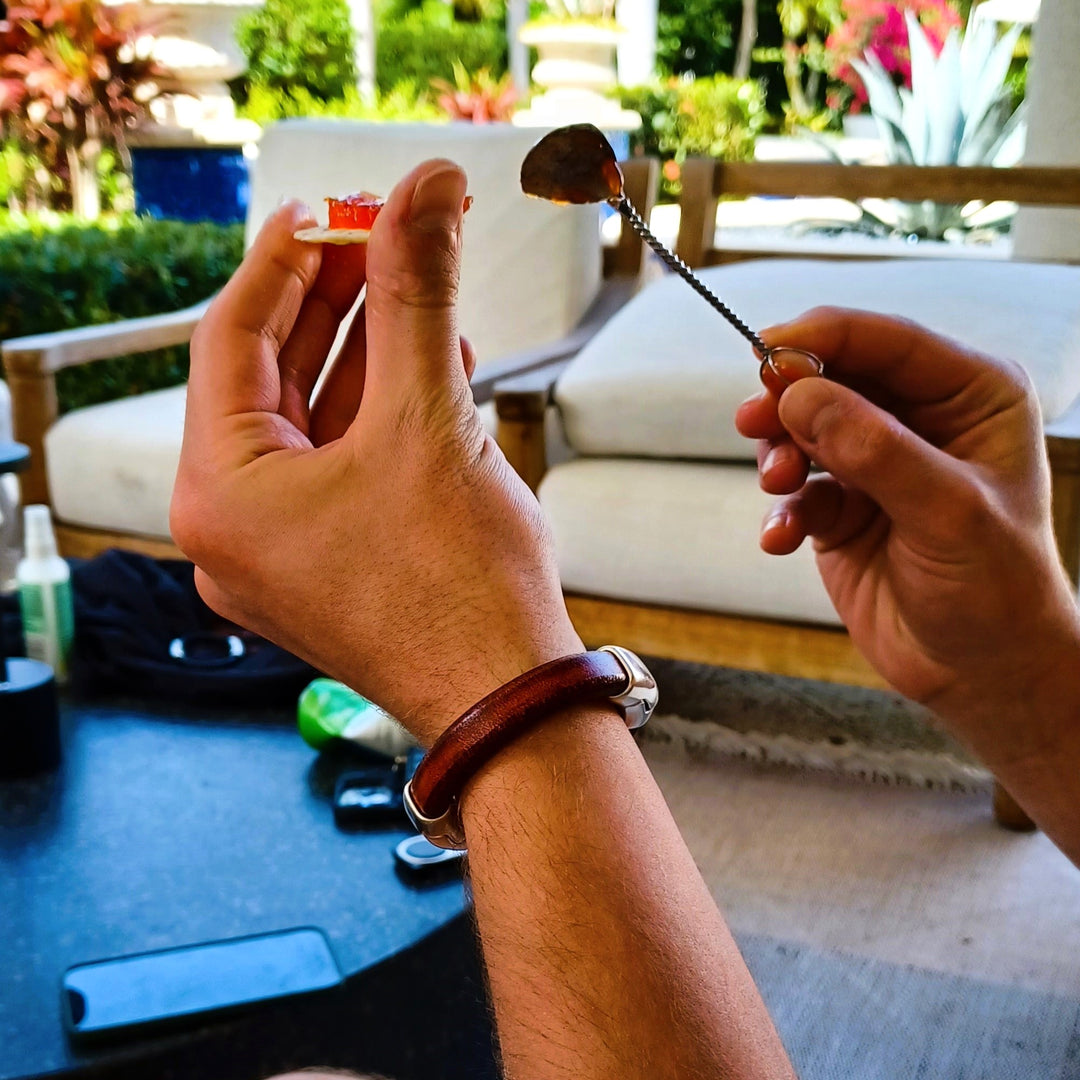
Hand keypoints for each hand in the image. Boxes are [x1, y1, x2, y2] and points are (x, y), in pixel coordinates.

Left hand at [171, 160, 580, 743]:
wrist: (513, 703)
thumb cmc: (464, 590)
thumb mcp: (431, 418)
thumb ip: (418, 293)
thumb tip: (427, 191)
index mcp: (220, 495)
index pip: (231, 340)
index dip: (286, 261)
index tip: (330, 209)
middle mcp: (234, 530)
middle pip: (274, 380)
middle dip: (337, 303)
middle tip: (387, 238)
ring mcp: (282, 555)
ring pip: (314, 424)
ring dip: (369, 356)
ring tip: (424, 296)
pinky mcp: (330, 567)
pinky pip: (342, 470)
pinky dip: (382, 417)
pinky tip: (434, 370)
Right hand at [735, 308, 1079, 746]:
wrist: (981, 673)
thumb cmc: (997, 591)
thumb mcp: (946, 512)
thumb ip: (875, 450)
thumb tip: (800, 397)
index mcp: (971, 397)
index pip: (887, 342)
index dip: (823, 339)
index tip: (767, 353)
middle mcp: (922, 422)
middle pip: (834, 379)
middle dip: (789, 401)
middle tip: (756, 422)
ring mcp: (877, 465)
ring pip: (804, 430)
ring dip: (778, 455)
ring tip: (778, 485)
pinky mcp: (842, 509)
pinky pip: (794, 492)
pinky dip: (780, 511)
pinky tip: (781, 540)